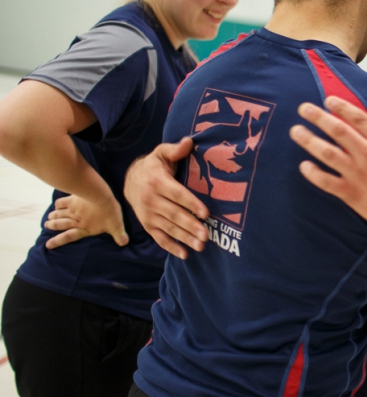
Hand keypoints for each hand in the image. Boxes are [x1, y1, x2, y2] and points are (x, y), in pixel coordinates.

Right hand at [44, 194, 128, 248]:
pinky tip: (57, 205)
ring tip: (49, 218)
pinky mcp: (72, 199)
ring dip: (53, 216)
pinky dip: (57, 204)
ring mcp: (72, 210)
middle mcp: (75, 220)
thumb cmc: (109, 212)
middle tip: (46, 225)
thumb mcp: (116, 226)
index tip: (48, 245)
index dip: (57, 241)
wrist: (101, 196)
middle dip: (52, 225)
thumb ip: (119, 235)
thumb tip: (125, 243)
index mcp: (83, 228)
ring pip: (58, 214)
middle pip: (60, 224)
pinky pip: (61, 202)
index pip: (68, 237)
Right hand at [124, 137, 208, 259]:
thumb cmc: (153, 166)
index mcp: (157, 182)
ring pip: (168, 228)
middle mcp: (150, 200)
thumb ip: (175, 149)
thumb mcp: (161, 153)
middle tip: (206, 235)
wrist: (130, 180)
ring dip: (185, 238)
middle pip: (173, 214)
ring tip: (201, 245)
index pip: (177, 194)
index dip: (191, 203)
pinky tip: (185, 254)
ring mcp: (148, 214)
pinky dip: (171, 247)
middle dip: (190, 225)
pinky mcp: (147, 225)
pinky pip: (159, 238)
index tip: (206, 213)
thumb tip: (189, 142)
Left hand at [289, 97, 366, 229]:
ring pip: (328, 153)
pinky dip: (313, 174)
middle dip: (318, 117)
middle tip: (303, 108)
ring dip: (309, 140)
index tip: (328, 99)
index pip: (359, 118)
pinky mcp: (353, 194)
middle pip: (338, 131)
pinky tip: (304, 166)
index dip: (341, 107)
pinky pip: (327, 182)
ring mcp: (359, 175)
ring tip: (296, 131)